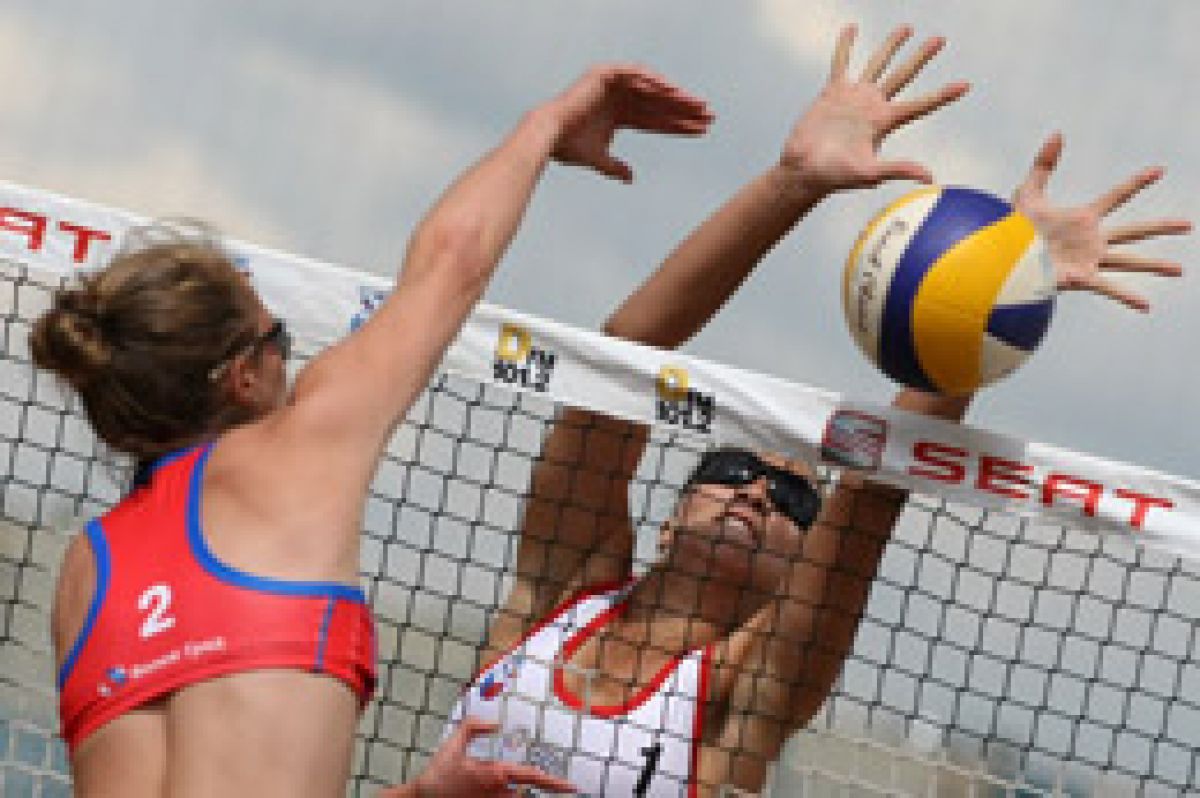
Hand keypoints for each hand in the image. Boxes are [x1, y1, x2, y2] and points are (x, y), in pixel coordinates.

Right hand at [389, 716, 575, 797]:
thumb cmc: (439, 773)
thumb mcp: (454, 743)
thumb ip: (474, 726)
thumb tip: (495, 724)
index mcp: (494, 773)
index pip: (531, 777)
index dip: (554, 782)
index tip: (571, 786)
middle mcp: (497, 792)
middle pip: (528, 792)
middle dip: (547, 789)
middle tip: (566, 788)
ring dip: (521, 794)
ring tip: (529, 786)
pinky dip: (511, 797)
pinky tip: (510, 792)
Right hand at [544, 64, 712, 181]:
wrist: (548, 137)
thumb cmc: (569, 149)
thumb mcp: (598, 159)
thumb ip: (615, 167)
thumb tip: (631, 178)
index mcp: (618, 115)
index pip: (655, 120)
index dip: (678, 125)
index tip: (702, 130)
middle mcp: (617, 98)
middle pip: (658, 104)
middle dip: (684, 110)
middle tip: (710, 116)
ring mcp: (611, 85)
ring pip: (652, 89)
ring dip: (675, 96)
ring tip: (698, 105)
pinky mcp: (604, 74)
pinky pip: (636, 74)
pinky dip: (654, 81)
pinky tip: (674, 91)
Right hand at [780, 24, 968, 194]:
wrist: (804, 169)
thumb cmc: (835, 176)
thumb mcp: (869, 174)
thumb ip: (899, 169)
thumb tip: (930, 177)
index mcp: (885, 122)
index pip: (921, 104)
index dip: (943, 94)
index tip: (965, 85)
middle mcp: (873, 106)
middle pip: (903, 75)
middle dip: (921, 57)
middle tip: (939, 39)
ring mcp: (854, 97)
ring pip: (877, 64)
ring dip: (892, 46)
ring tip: (906, 28)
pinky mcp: (833, 93)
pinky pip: (841, 63)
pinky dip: (846, 46)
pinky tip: (852, 28)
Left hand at [1012, 133, 1190, 311]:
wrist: (1001, 258)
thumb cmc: (1011, 230)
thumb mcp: (1028, 193)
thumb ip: (1043, 164)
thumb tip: (1058, 133)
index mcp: (1082, 219)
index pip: (1116, 196)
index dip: (1136, 183)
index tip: (1159, 170)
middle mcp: (1091, 240)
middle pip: (1134, 231)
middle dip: (1161, 227)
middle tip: (1189, 225)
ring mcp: (1088, 260)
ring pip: (1129, 261)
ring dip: (1154, 265)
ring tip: (1179, 270)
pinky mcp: (1080, 278)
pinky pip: (1108, 287)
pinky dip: (1127, 296)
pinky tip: (1146, 306)